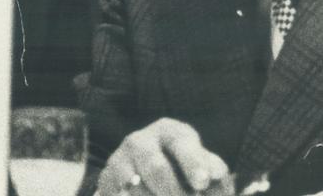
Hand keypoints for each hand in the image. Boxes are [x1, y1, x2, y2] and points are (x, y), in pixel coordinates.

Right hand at [97, 119, 232, 195]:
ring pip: (135, 186)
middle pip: (156, 168)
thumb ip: (212, 171)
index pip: (181, 145)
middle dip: (174, 192)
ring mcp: (120, 159)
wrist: (154, 181)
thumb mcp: (205, 169)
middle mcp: (141, 141)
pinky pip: (118, 193)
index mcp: (171, 133)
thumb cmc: (188, 175)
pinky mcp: (107, 179)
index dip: (192, 163)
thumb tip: (215, 172)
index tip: (202, 182)